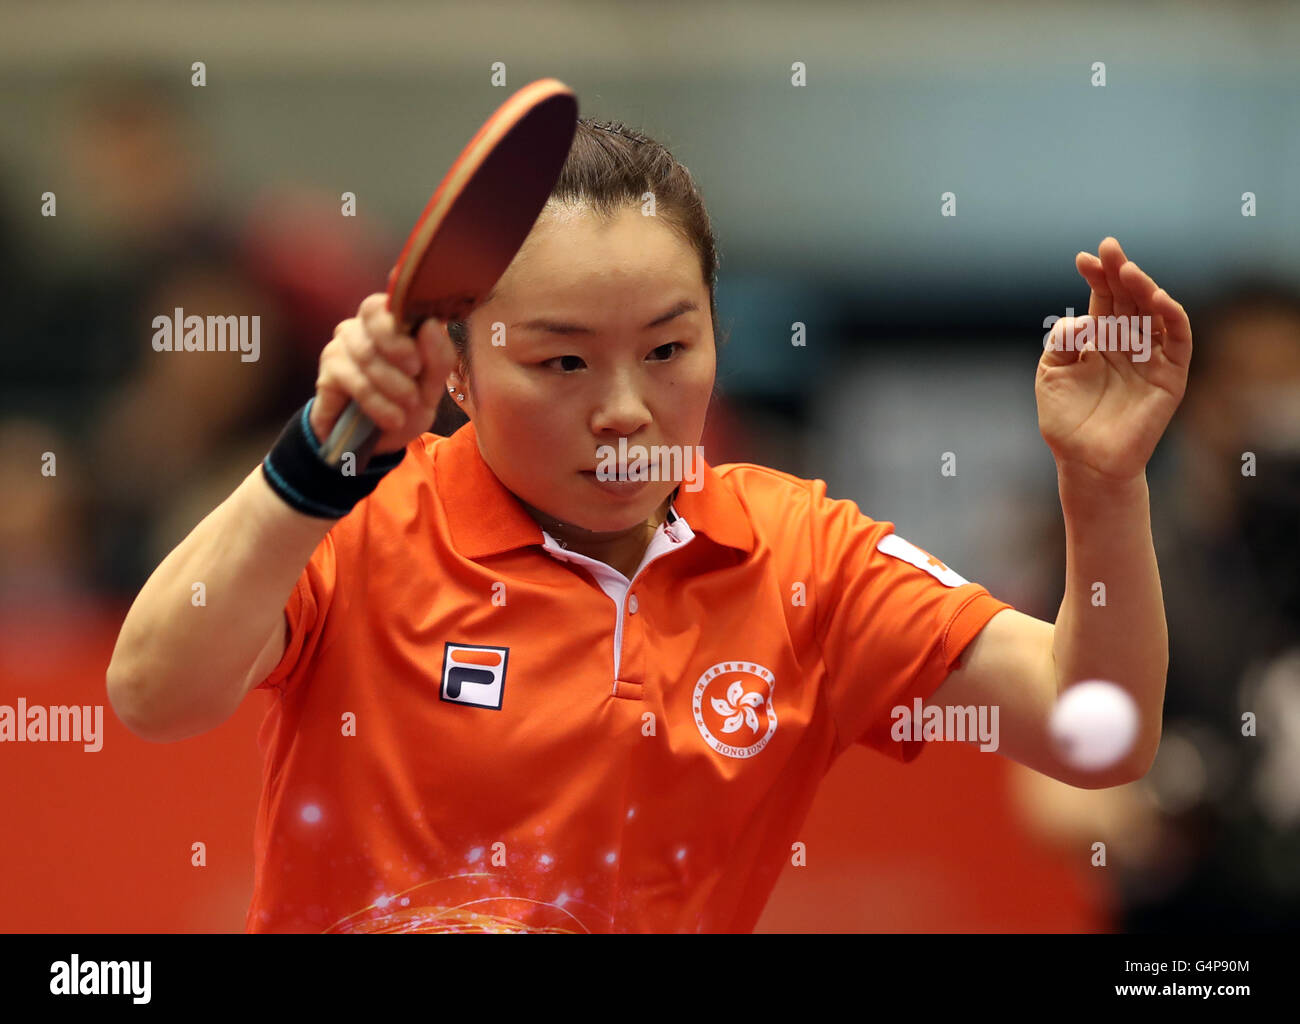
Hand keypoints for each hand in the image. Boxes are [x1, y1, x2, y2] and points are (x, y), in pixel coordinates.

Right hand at [310, 293, 457, 455]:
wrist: (381, 441)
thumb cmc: (409, 403)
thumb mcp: (432, 385)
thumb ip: (438, 356)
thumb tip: (431, 325)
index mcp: (387, 323)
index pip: (384, 302)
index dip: (399, 326)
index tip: (417, 359)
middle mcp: (358, 328)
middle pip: (374, 322)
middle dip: (400, 355)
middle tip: (416, 383)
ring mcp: (338, 349)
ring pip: (367, 355)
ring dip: (394, 387)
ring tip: (408, 408)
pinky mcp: (326, 377)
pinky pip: (355, 383)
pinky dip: (379, 405)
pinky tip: (392, 419)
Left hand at [1036, 237, 1192, 484]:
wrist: (1084, 461)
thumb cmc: (1065, 421)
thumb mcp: (1051, 373)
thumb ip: (1063, 341)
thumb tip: (1083, 319)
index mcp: (1100, 339)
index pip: (1104, 298)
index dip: (1097, 276)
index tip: (1084, 258)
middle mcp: (1128, 343)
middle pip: (1130, 298)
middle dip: (1120, 271)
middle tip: (1110, 249)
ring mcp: (1151, 357)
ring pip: (1155, 311)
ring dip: (1145, 286)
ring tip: (1128, 270)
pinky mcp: (1171, 375)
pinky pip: (1178, 339)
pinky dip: (1171, 315)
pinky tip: (1156, 297)